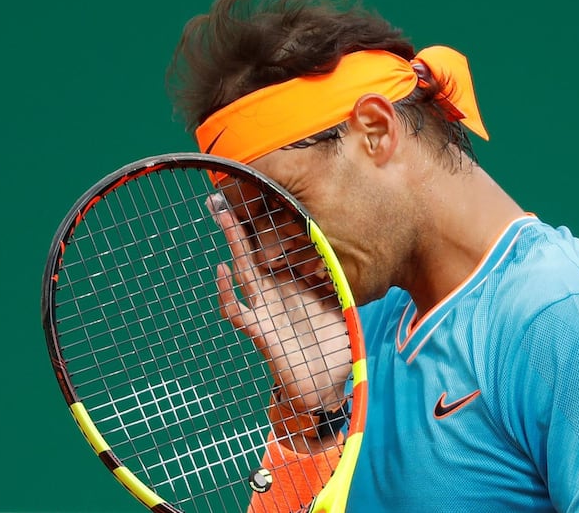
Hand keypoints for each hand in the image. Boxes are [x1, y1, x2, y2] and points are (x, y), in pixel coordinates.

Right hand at [206, 193, 351, 414]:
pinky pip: (236, 310)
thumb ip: (339, 279)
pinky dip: (227, 292)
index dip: (268, 224)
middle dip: (240, 226)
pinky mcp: (259, 331)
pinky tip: (223, 271)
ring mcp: (263, 309)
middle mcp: (273, 292)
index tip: (264, 194)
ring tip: (223, 217)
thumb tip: (356, 248)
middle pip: (254, 251)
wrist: (324, 384)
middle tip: (225, 197)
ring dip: (233, 245)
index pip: (276, 248)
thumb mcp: (340, 304)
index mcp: (292, 283)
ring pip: (243, 271)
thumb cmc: (331, 345)